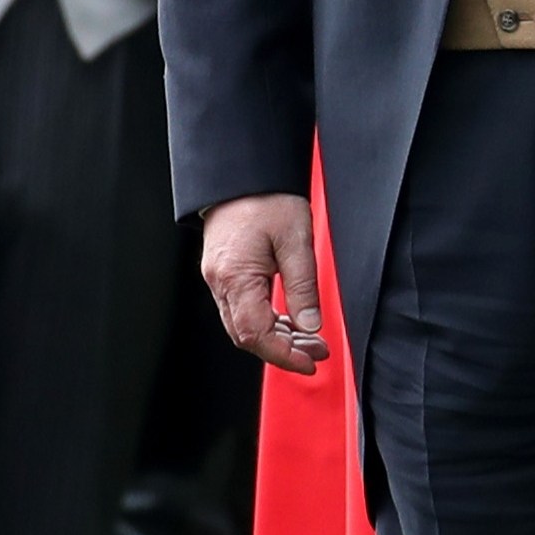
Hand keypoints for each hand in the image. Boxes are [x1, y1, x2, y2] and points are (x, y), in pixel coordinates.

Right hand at [201, 192, 328, 372]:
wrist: (242, 172)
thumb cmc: (266, 198)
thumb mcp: (296, 241)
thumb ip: (303, 287)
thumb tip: (310, 325)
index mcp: (235, 277)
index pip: (255, 334)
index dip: (283, 355)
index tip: (309, 362)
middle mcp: (220, 282)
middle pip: (246, 335)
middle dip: (282, 350)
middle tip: (317, 351)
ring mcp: (217, 277)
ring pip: (243, 324)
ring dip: (276, 337)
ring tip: (310, 339)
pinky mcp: (223, 271)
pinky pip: (241, 308)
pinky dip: (266, 320)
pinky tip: (289, 320)